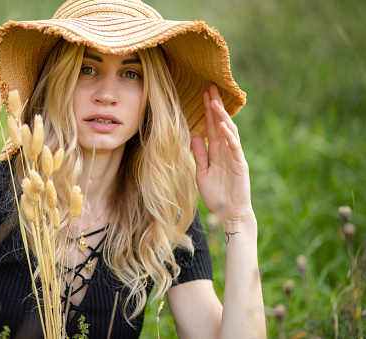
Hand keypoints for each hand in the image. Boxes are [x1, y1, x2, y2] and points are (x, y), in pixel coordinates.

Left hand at [191, 84, 252, 227]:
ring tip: (214, 101)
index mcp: (216, 151)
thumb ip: (199, 155)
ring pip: (229, 131)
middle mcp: (226, 150)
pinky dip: (228, 135)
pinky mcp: (240, 164)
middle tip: (210, 87)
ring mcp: (234, 156)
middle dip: (215, 105)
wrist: (229, 213)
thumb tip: (195, 135)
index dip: (207, 111)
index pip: (211, 126)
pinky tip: (222, 125)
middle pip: (220, 123)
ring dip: (221, 116)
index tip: (202, 94)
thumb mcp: (202, 173)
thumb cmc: (216, 195)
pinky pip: (234, 147)